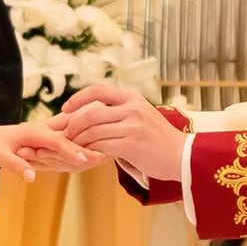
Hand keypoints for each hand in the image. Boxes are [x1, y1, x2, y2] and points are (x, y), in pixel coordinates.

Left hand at [10, 113, 106, 173]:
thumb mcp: (0, 156)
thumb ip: (17, 165)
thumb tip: (31, 177)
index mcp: (33, 131)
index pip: (58, 142)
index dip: (74, 151)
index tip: (90, 159)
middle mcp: (40, 130)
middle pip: (67, 140)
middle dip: (86, 148)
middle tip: (107, 157)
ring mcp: (41, 134)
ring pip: (66, 142)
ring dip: (83, 148)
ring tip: (103, 156)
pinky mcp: (41, 140)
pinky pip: (60, 144)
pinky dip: (73, 149)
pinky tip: (85, 155)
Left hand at [62, 85, 184, 179]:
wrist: (181, 155)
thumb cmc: (157, 138)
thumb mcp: (141, 114)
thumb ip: (121, 110)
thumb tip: (92, 111)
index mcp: (133, 98)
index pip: (98, 90)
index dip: (78, 98)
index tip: (66, 109)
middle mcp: (132, 108)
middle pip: (91, 112)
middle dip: (73, 124)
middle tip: (67, 133)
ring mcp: (133, 126)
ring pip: (94, 131)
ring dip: (79, 140)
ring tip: (74, 146)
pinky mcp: (132, 144)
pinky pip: (102, 146)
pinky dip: (90, 150)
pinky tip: (88, 155)